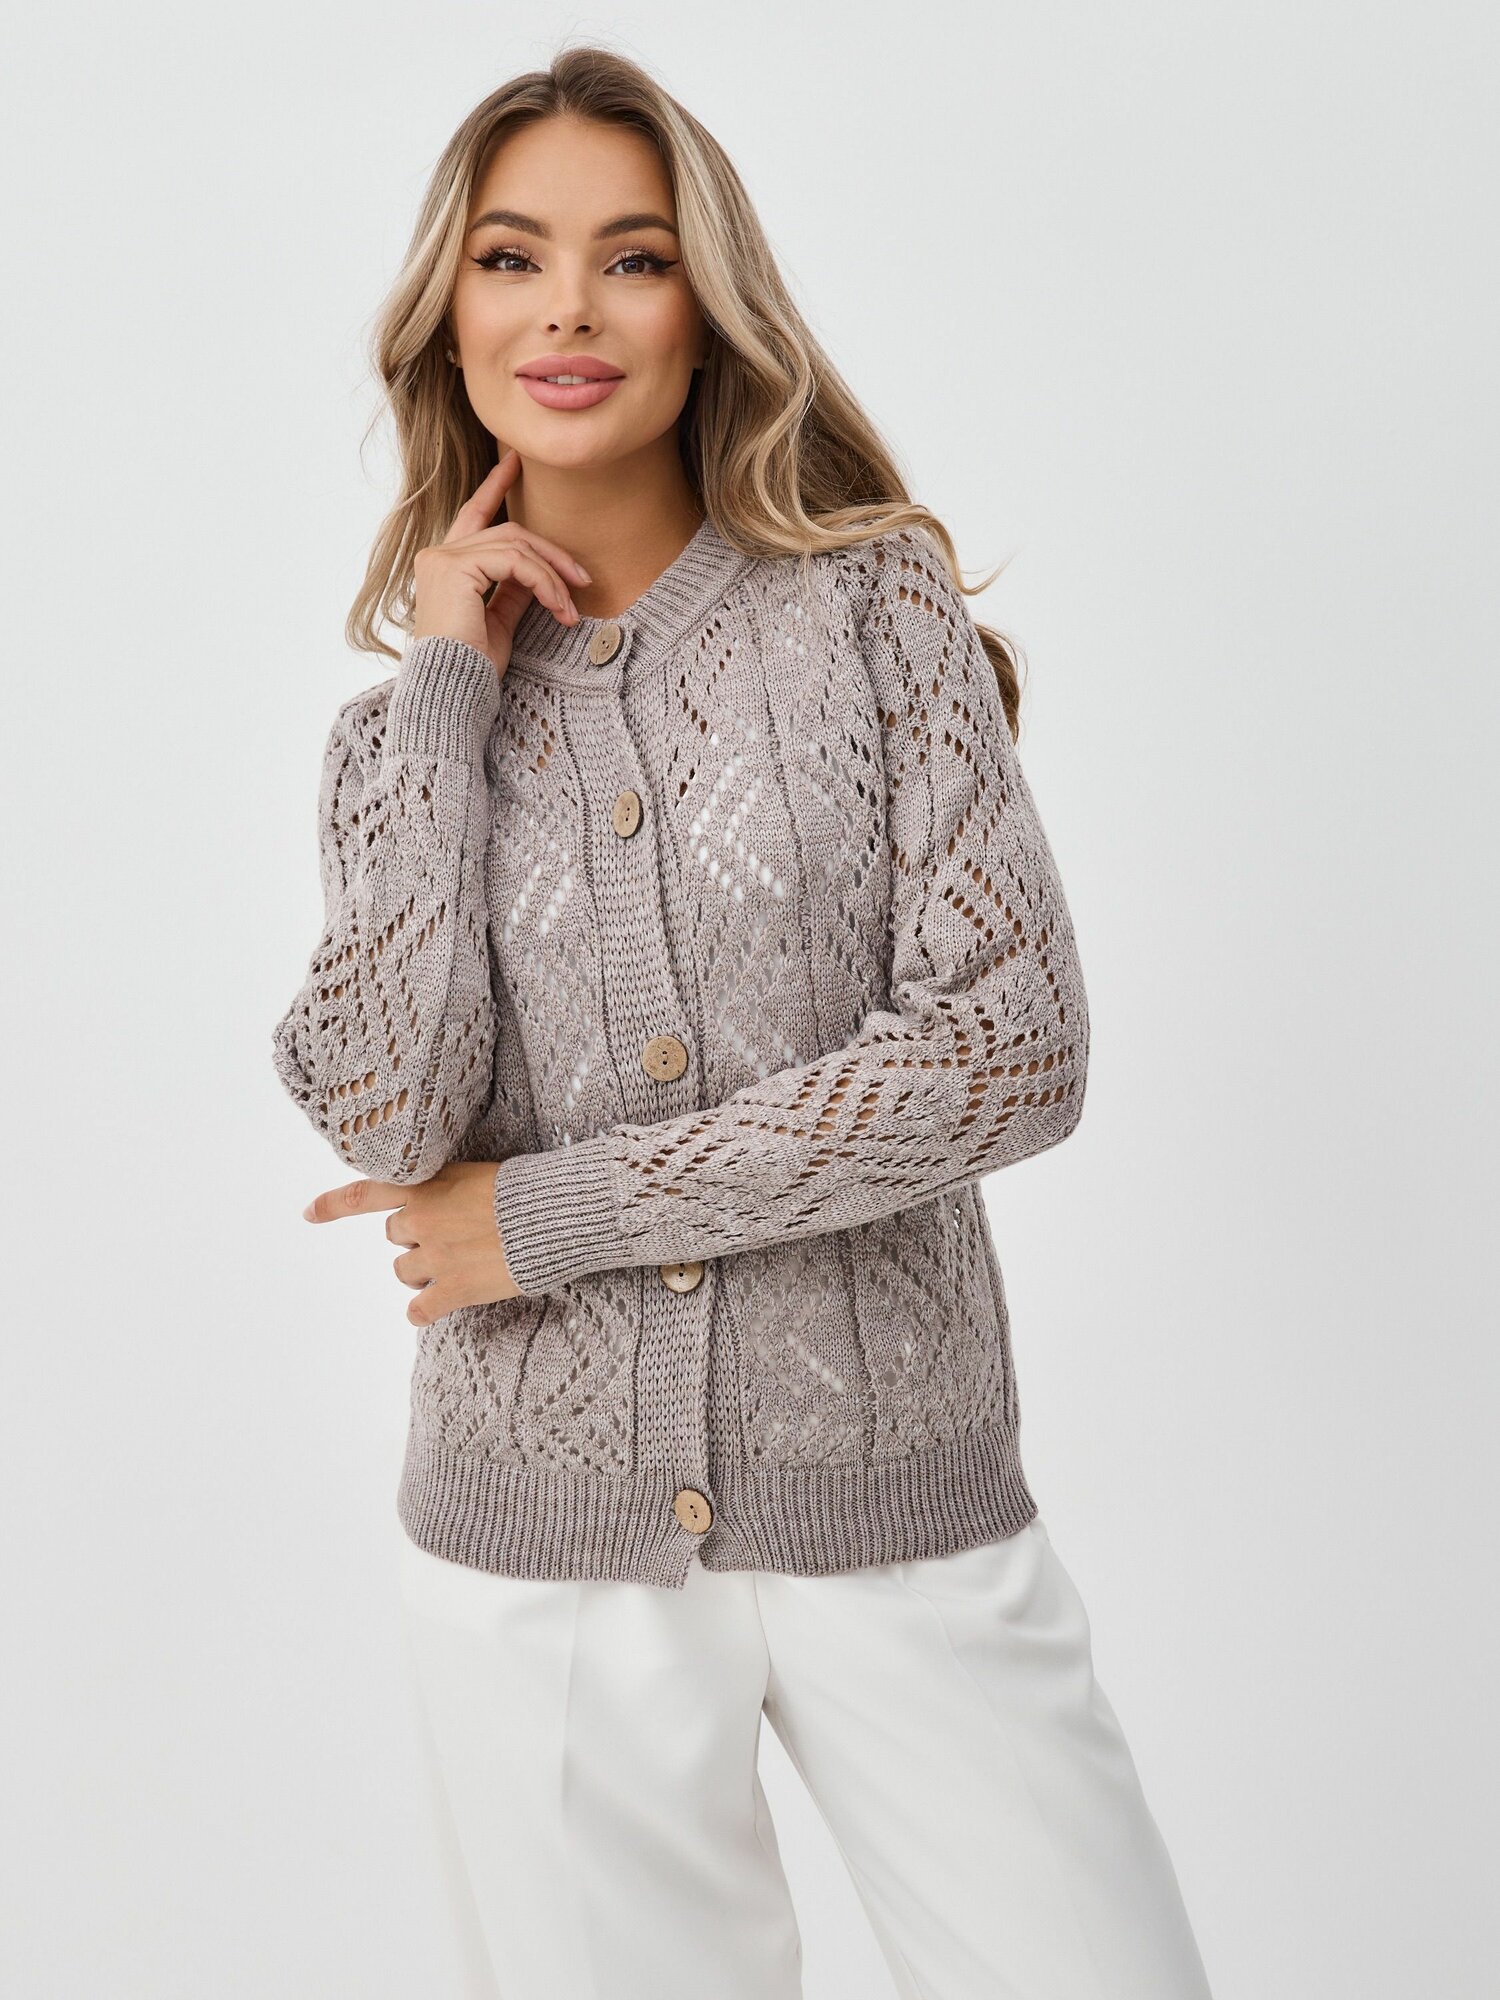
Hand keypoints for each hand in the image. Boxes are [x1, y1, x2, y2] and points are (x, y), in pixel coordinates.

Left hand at [301, 1161, 523, 1324]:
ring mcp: (435, 1257)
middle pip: (394, 1238)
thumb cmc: (521, 1191)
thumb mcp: (472, 1174)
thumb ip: (441, 1189)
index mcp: (424, 1188)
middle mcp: (421, 1221)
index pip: (365, 1193)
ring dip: (425, 1272)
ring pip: (405, 1273)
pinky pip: (419, 1310)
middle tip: (454, 1237)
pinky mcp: (454, 1288)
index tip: (307, 1214)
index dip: (332, 1205)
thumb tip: (426, 1210)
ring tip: (463, 1263)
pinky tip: (440, 1305)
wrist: (553, 1216)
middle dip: (416, 1240)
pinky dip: (426, 1310)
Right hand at [411, 448, 592, 673]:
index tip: (516, 462)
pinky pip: (515, 562)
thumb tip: (540, 574)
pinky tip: (558, 607)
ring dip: (553, 576)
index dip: (495, 486)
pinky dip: (544, 582)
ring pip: (516, 545)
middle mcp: (438, 555)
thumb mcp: (500, 620)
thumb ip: (514, 589)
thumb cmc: (472, 666)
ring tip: (571, 608)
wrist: (454, 691)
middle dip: (552, 553)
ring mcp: (443, 559)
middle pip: (509, 531)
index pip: (475, 515)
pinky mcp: (454, 568)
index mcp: (446, 565)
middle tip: (584, 580)